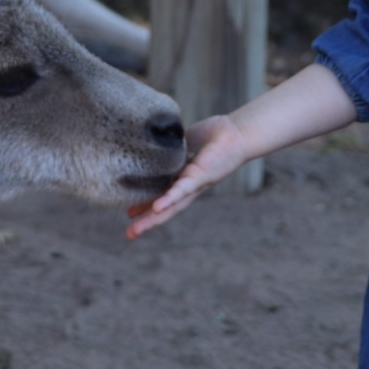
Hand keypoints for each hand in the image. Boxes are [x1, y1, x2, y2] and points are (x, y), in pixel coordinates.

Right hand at [125, 116, 250, 238]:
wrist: (238, 132)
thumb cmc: (215, 135)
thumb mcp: (185, 142)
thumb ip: (170, 146)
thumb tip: (152, 141)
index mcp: (183, 178)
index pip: (162, 195)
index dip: (147, 205)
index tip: (130, 214)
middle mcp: (188, 186)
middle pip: (166, 208)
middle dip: (147, 221)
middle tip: (129, 235)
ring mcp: (195, 184)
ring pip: (172, 205)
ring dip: (153, 218)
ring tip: (136, 230)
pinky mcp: (201, 176)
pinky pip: (183, 190)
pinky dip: (169, 199)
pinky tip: (156, 208)